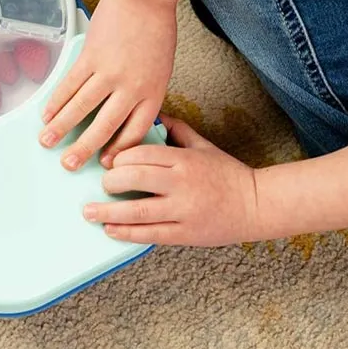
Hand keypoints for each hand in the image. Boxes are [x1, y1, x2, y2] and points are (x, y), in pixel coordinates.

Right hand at [40, 0, 175, 170]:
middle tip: (69, 165)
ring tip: (46, 142)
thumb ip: (142, 93)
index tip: (104, 163)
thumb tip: (123, 114)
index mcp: (152, 93)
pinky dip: (56, 100)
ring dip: (61, 126)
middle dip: (85, 149)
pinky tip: (46, 113)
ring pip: (81, 107)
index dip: (118, 151)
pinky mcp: (91, 57)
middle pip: (105, 126)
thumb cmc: (156, 30)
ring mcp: (110, 72)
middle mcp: (131, 87)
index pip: (134, 132)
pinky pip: (70, 84)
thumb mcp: (160, 69)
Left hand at [83, 115, 259, 245]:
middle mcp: (182, 183)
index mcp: (183, 158)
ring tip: (89, 212)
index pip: (140, 154)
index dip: (119, 158)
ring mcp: (183, 210)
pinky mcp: (186, 233)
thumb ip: (176, 129)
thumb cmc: (227, 173)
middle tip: (101, 185)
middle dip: (110, 182)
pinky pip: (150, 233)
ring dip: (108, 212)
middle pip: (134, 179)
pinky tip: (110, 230)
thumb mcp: (202, 144)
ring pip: (137, 210)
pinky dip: (126, 232)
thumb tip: (153, 114)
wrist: (258, 204)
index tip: (109, 163)